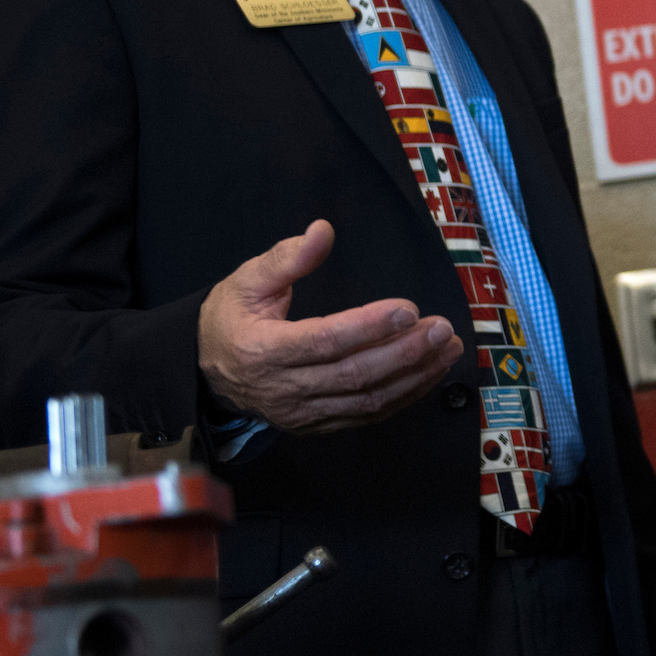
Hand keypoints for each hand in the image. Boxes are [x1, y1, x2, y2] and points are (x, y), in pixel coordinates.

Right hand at [197, 220, 464, 433]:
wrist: (207, 372)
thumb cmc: (231, 320)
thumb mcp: (246, 281)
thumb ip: (286, 258)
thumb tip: (322, 230)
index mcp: (264, 350)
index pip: (324, 341)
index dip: (368, 327)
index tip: (408, 309)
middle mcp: (284, 389)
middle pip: (353, 375)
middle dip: (404, 352)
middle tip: (442, 328)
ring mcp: (303, 413)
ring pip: (367, 399)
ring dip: (414, 375)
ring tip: (448, 347)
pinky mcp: (318, 424)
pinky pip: (367, 415)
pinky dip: (404, 395)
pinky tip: (430, 371)